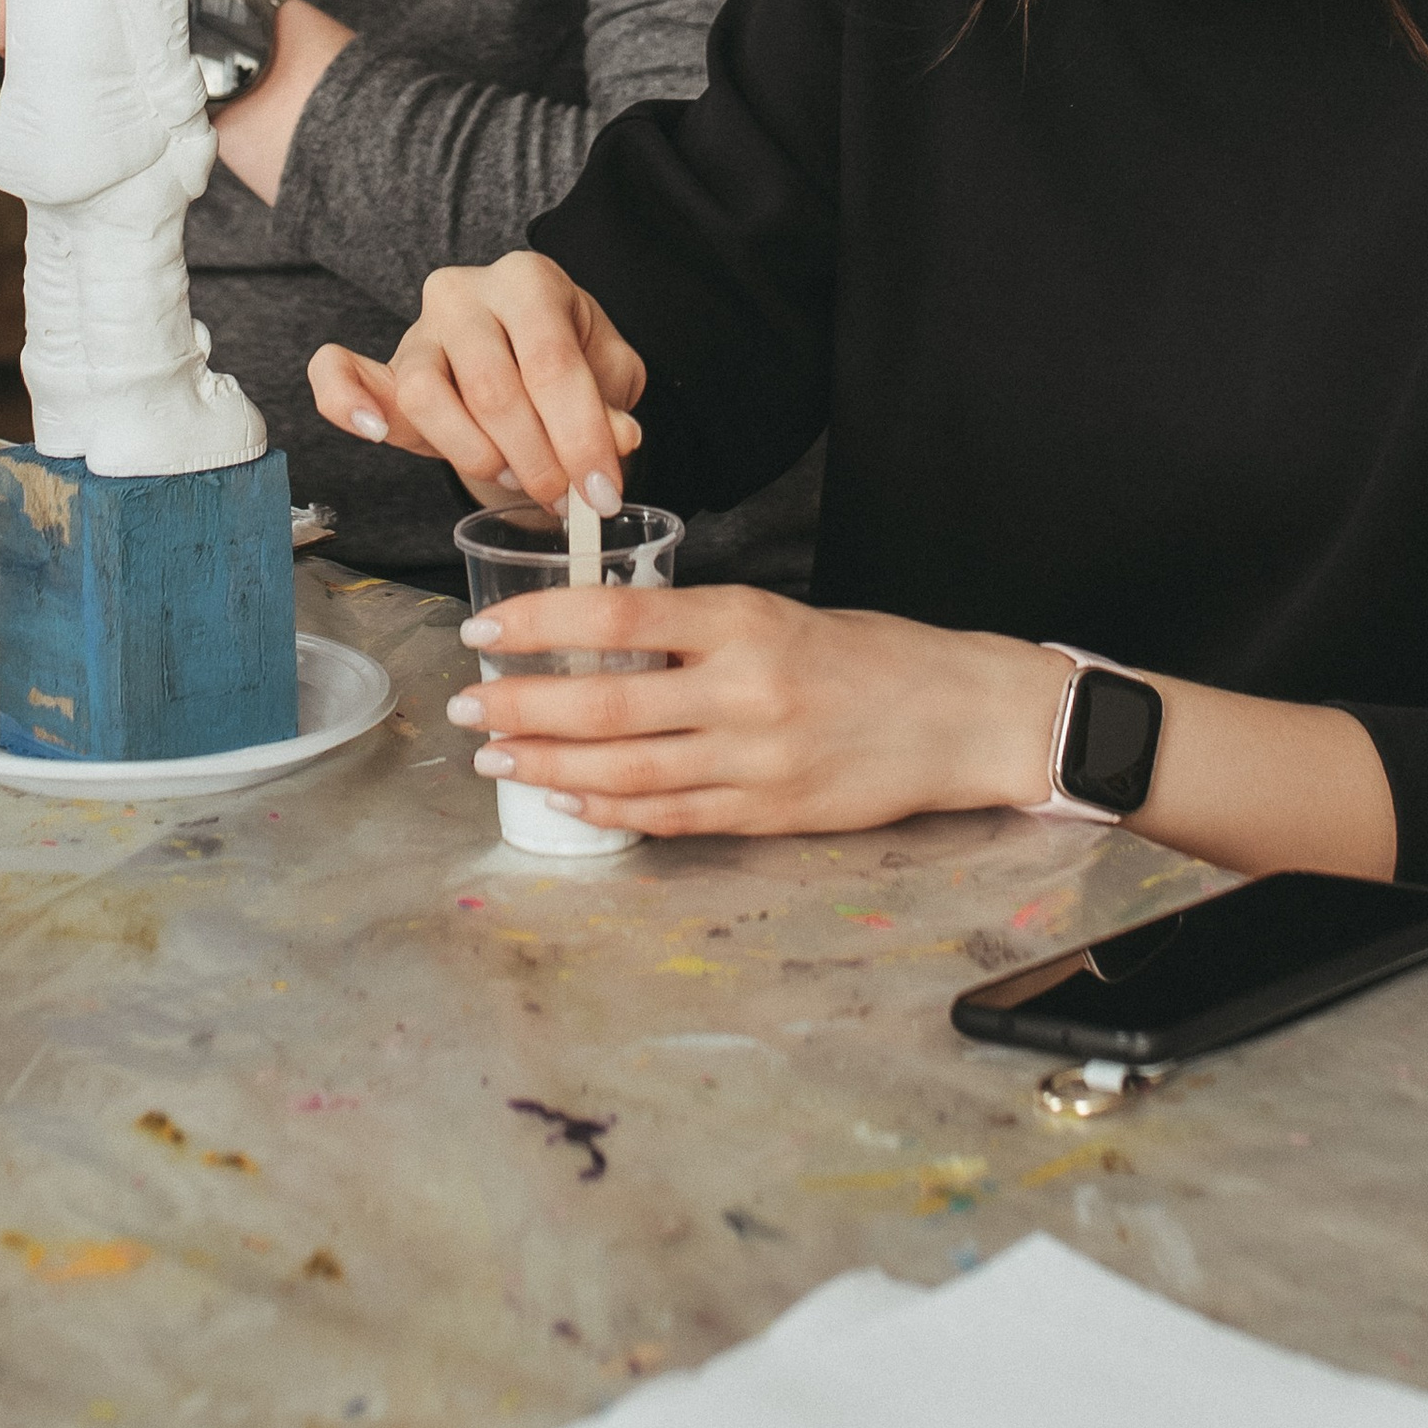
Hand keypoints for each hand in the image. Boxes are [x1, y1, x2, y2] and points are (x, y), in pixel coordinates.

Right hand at [308, 251, 642, 511]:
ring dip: (475, 453)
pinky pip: (340, 372)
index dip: (581, 437)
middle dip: (535, 459)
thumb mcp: (608, 374)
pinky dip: (345, 400)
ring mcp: (419, 329)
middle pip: (493, 387)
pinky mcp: (383, 367)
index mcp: (529, 281)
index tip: (602, 494)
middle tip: (563, 499)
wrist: (522, 354)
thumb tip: (620, 439)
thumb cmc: (566, 359)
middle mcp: (466, 293)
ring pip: (427, 395)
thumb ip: (612, 404)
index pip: (553, 364)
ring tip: (512, 476)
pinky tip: (372, 430)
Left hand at [446, 584, 1068, 838]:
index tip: (485, 631)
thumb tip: (597, 642)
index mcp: (743, 619)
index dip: (539, 624)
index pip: (615, 612)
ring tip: (494, 757)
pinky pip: (668, 815)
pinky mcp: (768, 813)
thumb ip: (695, 631)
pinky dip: (607, 805)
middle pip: (605, 700)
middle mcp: (744, 687)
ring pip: (624, 767)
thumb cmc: (870, 655)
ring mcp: (755, 758)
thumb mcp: (778, 615)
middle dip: (522, 705)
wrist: (961, 715)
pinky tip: (564, 793)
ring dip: (548, 762)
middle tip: (466, 705)